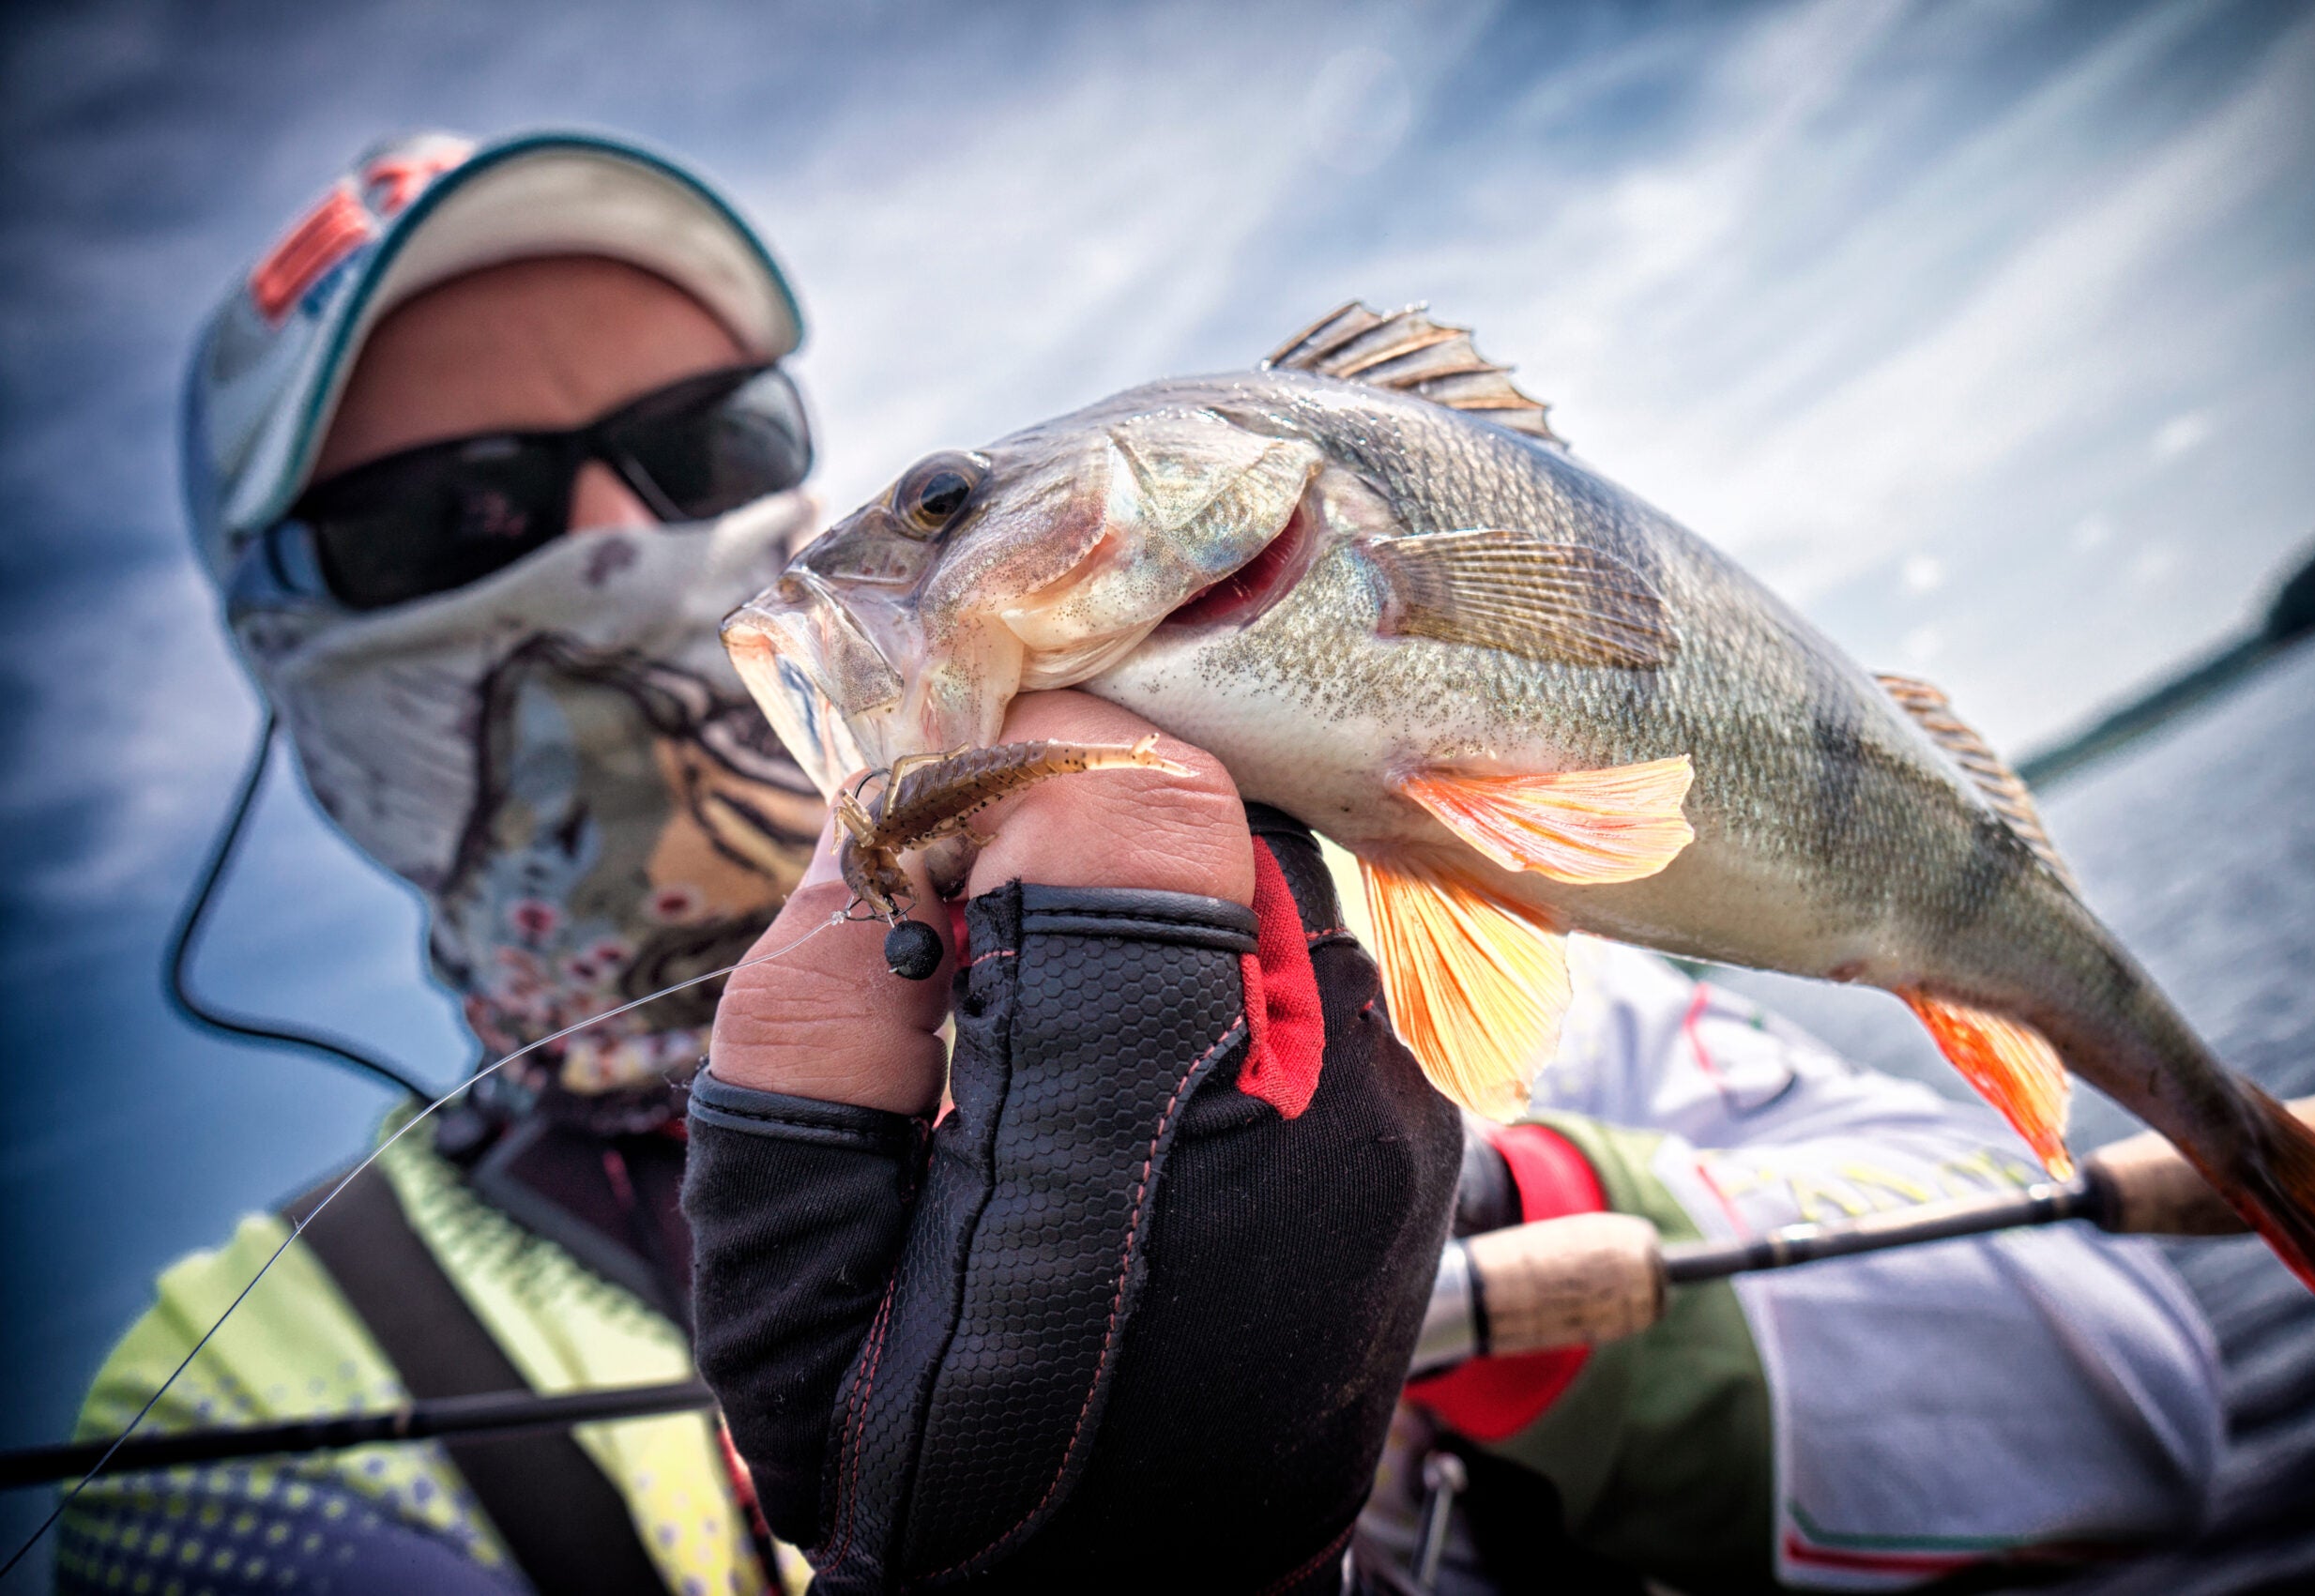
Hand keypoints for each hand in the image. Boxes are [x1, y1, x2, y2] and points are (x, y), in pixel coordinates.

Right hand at [684, 692, 1461, 1592]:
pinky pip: (1298, 964)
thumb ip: (814, 1043)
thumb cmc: (950, 1480)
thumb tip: (871, 838)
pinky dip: (1200, 968)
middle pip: (1203, 814)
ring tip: (1037, 1032)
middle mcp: (1319, 1103)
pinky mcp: (1415, 1133)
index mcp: (1139, 1141)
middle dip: (1062, 828)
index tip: (920, 838)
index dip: (1007, 769)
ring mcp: (1394, 1117)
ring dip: (1131, 902)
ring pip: (1253, 875)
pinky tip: (1125, 1074)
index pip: (1133, 799)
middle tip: (956, 939)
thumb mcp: (800, 1290)